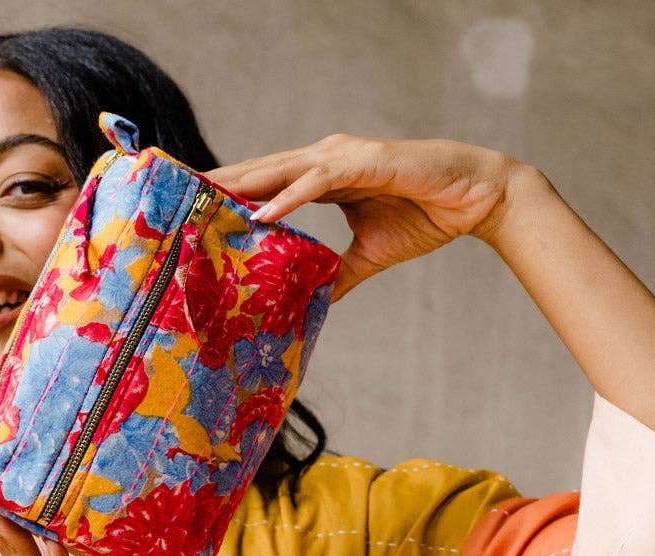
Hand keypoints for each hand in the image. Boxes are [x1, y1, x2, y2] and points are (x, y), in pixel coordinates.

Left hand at [205, 132, 526, 301]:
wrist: (475, 199)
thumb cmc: (426, 215)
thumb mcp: (371, 253)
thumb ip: (340, 272)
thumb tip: (315, 299)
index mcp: (325, 178)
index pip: (268, 186)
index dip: (232, 194)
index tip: (196, 209)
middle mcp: (327, 161)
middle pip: (262, 172)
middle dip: (221, 183)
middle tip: (178, 197)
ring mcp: (344, 158)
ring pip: (281, 170)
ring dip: (241, 184)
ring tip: (203, 199)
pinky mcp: (366, 163)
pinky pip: (318, 181)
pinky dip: (288, 196)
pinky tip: (261, 213)